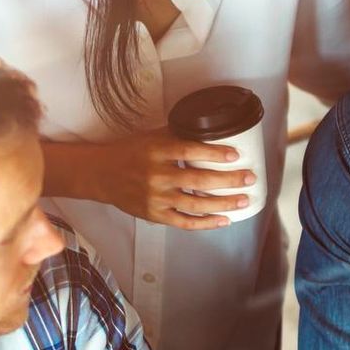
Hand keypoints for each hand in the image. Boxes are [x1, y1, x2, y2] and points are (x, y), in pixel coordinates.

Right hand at [73, 129, 254, 229]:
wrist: (101, 174)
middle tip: (249, 178)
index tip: (235, 154)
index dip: (213, 153)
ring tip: (244, 201)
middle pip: (198, 180)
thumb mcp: (151, 137)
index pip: (188, 150)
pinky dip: (205, 223)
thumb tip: (211, 127)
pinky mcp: (154, 215)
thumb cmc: (131, 152)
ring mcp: (155, 198)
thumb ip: (178, 134)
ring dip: (223, 204)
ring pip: (195, 204)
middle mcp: (156, 175)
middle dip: (228, 181)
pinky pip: (184, 222)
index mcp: (156, 151)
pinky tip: (224, 220)